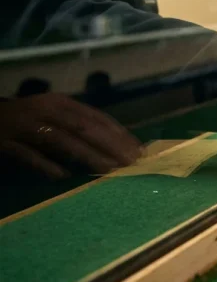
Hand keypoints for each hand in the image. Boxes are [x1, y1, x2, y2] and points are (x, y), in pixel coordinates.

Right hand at [0, 94, 141, 179]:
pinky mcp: (4, 142)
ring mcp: (24, 125)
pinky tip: (62, 177)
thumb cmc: (24, 122)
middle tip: (132, 164)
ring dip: (88, 156)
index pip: (97, 118)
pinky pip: (28, 155)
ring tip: (109, 170)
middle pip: (84, 128)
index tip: (139, 151)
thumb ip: (78, 128)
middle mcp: (45, 110)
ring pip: (61, 141)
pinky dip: (45, 165)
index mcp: (60, 103)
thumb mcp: (53, 118)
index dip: (120, 134)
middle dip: (111, 146)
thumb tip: (115, 147)